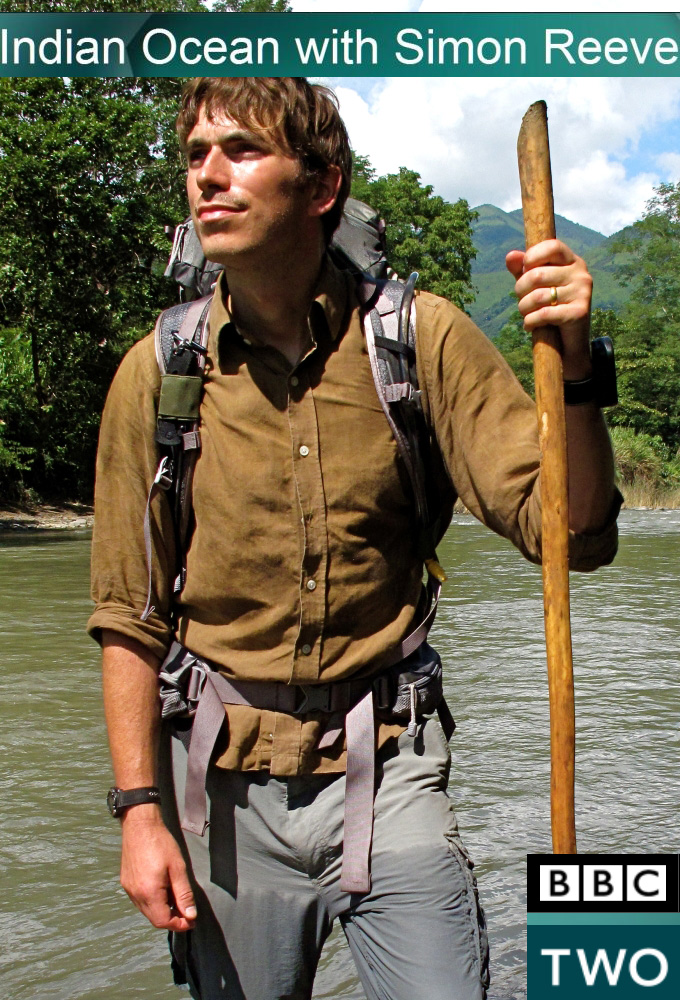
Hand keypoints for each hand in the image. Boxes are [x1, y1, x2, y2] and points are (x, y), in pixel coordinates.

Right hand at [119, 806, 196, 931]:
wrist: (140, 825)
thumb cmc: (161, 843)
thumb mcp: (178, 868)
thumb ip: (184, 894)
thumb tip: (190, 915)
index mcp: (149, 893)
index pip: (163, 922)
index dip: (179, 925)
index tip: (191, 920)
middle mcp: (136, 895)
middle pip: (154, 919)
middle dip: (172, 919)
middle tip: (188, 913)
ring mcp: (129, 890)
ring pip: (147, 911)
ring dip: (162, 911)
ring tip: (177, 899)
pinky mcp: (126, 883)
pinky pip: (140, 901)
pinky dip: (153, 902)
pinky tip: (163, 890)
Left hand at [506, 240, 592, 379]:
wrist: (568, 343)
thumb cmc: (550, 308)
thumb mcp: (535, 286)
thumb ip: (522, 270)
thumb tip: (510, 256)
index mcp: (572, 261)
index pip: (552, 246)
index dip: (532, 257)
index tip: (524, 271)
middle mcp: (581, 274)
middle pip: (538, 274)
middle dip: (520, 290)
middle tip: (521, 301)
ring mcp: (583, 293)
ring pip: (538, 296)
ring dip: (523, 308)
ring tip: (525, 314)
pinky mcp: (579, 313)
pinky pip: (544, 314)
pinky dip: (530, 322)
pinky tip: (529, 326)